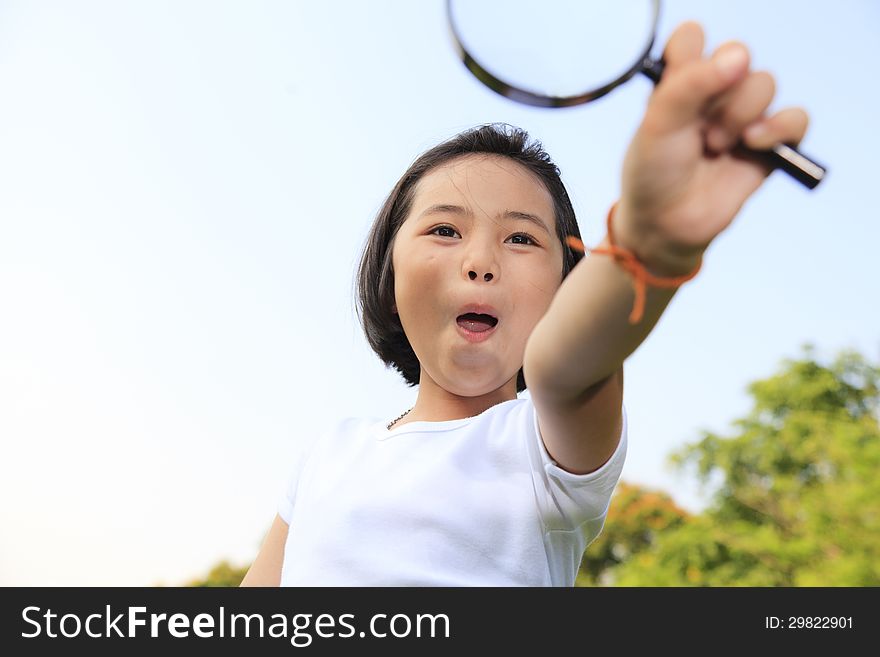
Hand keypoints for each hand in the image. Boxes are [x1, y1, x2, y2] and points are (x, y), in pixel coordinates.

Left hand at [613, 21, 809, 275]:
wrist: (665, 224)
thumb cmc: (653, 173)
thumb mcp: (658, 125)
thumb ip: (689, 84)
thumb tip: (738, 56)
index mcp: (679, 82)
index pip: (692, 37)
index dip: (689, 55)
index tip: (677, 87)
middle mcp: (713, 94)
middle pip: (737, 55)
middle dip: (717, 93)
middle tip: (695, 128)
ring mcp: (742, 117)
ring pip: (765, 83)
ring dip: (740, 115)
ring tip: (716, 146)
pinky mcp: (768, 145)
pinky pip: (796, 118)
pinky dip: (779, 128)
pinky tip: (753, 145)